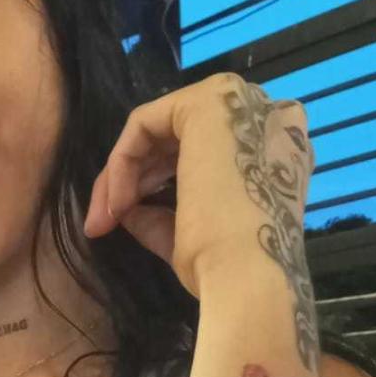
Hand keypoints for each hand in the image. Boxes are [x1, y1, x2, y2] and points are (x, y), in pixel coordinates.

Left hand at [82, 73, 313, 299]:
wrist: (246, 276)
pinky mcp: (210, 100)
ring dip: (122, 175)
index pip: (201, 154)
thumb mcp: (189, 235)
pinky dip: (122, 162)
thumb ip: (160, 215)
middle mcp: (264, 120)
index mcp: (273, 154)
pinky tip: (118, 201)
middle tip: (102, 224)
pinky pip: (145, 123)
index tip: (121, 222)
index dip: (155, 184)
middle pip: (176, 139)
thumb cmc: (226, 266)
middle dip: (133, 180)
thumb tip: (127, 209)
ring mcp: (240, 104)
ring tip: (105, 219)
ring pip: (157, 130)